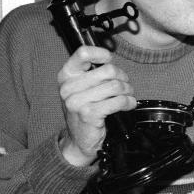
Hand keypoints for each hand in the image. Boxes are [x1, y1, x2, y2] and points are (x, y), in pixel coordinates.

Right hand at [56, 45, 136, 166]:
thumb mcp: (81, 89)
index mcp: (66, 76)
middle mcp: (68, 88)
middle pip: (107, 70)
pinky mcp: (89, 114)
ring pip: (115, 86)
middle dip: (122, 77)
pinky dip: (128, 102)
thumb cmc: (84, 111)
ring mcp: (77, 101)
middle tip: (125, 85)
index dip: (100, 53)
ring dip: (127, 91)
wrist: (79, 140)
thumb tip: (111, 61)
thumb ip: (92, 73)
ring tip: (127, 96)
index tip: (108, 59)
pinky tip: (128, 104)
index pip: (82, 53)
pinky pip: (117, 101)